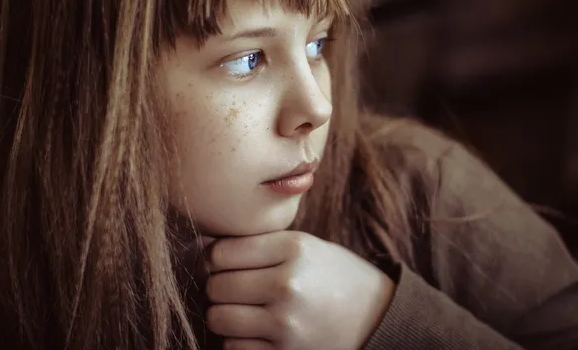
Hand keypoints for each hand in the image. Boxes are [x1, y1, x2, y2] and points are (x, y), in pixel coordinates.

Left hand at [204, 230, 395, 349]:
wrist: (377, 317)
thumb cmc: (333, 276)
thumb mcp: (306, 245)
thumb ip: (261, 245)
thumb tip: (208, 254)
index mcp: (293, 248)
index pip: (221, 252)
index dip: (214, 258)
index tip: (221, 263)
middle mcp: (288, 284)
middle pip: (216, 286)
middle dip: (217, 287)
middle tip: (233, 287)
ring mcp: (286, 324)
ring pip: (218, 318)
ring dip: (223, 314)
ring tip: (241, 309)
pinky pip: (233, 347)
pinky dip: (237, 340)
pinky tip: (256, 330)